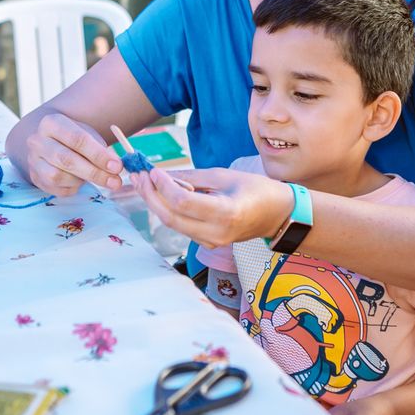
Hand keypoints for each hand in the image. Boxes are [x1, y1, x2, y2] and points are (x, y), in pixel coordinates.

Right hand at [23, 112, 122, 195]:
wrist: (49, 141)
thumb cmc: (73, 137)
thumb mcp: (87, 134)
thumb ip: (101, 149)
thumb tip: (115, 167)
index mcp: (51, 123)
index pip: (77, 139)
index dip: (98, 155)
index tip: (117, 166)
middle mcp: (37, 141)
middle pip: (67, 160)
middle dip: (94, 172)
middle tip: (115, 181)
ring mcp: (33, 161)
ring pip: (59, 177)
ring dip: (82, 180)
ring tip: (94, 176)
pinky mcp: (35, 178)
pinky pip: (57, 189)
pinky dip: (73, 187)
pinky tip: (79, 180)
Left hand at [131, 166, 292, 248]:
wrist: (277, 215)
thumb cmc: (256, 190)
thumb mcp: (224, 175)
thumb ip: (191, 177)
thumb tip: (161, 173)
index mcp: (225, 212)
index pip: (182, 202)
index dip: (163, 186)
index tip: (153, 170)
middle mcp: (216, 232)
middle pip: (171, 217)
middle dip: (150, 196)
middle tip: (138, 176)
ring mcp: (212, 242)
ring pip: (173, 224)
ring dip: (155, 203)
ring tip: (143, 183)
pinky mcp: (208, 243)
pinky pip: (182, 227)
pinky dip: (168, 211)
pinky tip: (160, 195)